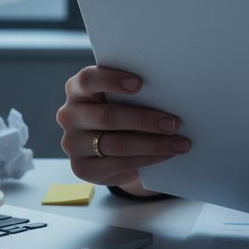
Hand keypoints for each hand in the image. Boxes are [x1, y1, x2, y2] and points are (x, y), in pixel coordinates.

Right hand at [57, 65, 190, 189]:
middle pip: (108, 116)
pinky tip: (166, 155)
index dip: (112, 80)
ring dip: (153, 144)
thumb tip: (170, 94)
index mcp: (77, 89)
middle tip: (174, 123)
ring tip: (179, 143)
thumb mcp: (122, 97)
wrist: (111, 144)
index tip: (139, 83)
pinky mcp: (81, 168)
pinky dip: (147, 159)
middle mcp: (69, 115)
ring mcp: (72, 143)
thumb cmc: (122, 108)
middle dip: (145, 120)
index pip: (88, 80)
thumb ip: (133, 91)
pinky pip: (119, 164)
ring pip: (117, 144)